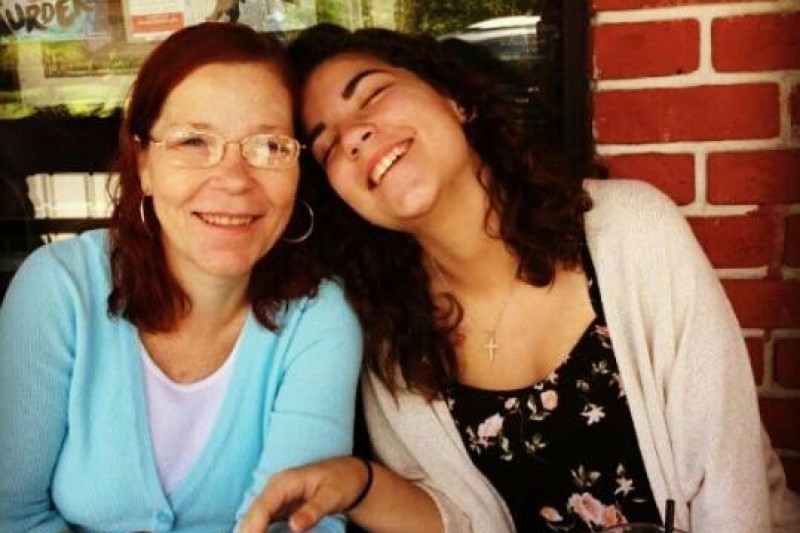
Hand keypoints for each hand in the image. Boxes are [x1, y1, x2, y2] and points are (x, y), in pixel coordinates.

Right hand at [240, 456, 370, 532]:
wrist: (350, 474)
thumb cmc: (342, 482)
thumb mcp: (332, 496)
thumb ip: (313, 511)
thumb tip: (294, 526)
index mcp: (285, 482)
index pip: (262, 507)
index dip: (255, 528)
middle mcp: (275, 488)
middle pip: (253, 514)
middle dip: (250, 532)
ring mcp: (275, 496)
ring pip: (254, 518)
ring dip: (253, 531)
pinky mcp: (279, 506)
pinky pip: (263, 520)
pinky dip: (260, 530)